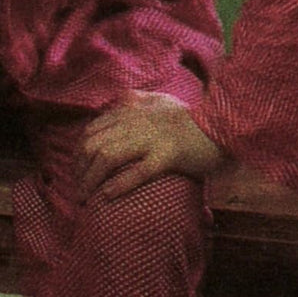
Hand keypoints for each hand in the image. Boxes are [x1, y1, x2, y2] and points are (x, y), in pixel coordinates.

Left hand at [79, 91, 226, 201]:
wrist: (220, 124)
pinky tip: (107, 196)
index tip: (77, 169)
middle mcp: (135, 123)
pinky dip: (119, 184)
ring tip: (85, 197)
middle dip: (79, 169)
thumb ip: (137, 99)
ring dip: (91, 179)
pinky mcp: (167, 156)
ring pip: (108, 157)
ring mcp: (150, 139)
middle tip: (78, 189)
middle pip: (93, 144)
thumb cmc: (190, 117)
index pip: (92, 130)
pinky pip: (138, 172)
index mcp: (131, 111)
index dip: (78, 152)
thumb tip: (120, 100)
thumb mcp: (159, 100)